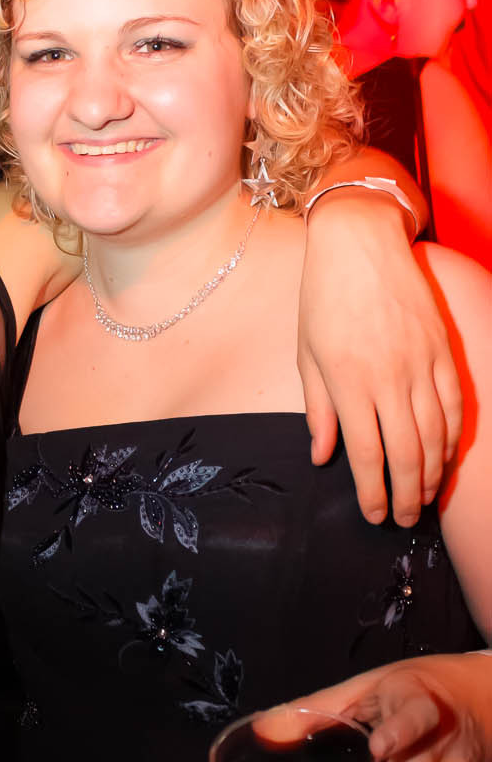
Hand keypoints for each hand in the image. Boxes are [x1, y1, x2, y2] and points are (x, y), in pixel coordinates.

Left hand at [299, 196, 461, 526]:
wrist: (359, 241)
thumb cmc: (323, 298)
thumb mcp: (306, 354)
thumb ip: (317, 409)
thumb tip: (322, 456)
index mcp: (348, 381)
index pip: (367, 454)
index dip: (373, 492)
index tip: (373, 515)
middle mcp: (389, 377)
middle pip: (407, 454)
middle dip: (407, 495)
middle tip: (405, 519)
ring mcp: (421, 363)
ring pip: (436, 434)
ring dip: (432, 473)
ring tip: (424, 497)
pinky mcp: (441, 349)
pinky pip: (455, 405)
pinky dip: (452, 437)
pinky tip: (445, 457)